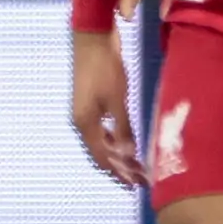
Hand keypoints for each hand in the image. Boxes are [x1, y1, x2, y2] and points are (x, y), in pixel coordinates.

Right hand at [71, 27, 143, 188]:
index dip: (120, 172)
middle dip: (120, 167)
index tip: (138, 184)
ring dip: (118, 155)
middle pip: (101, 153)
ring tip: (135, 166)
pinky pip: (101, 131)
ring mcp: (84, 113)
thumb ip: (122, 128)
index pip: (103, 157)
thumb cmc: (105, 69)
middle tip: (140, 179)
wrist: (92, 39)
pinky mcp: (89, 104)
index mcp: (85, 124)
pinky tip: (124, 143)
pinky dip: (114, 141)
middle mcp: (82, 123)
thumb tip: (128, 154)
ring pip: (101, 143)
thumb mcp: (117, 100)